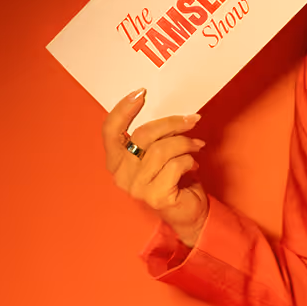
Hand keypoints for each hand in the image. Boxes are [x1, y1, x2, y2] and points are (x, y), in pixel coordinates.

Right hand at [101, 89, 210, 246]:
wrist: (188, 212)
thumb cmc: (173, 179)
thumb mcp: (159, 153)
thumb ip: (156, 137)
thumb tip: (174, 115)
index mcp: (116, 161)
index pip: (110, 130)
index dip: (122, 110)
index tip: (141, 93)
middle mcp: (121, 175)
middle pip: (143, 135)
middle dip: (171, 123)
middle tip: (192, 119)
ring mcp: (136, 188)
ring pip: (162, 150)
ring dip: (185, 143)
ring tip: (196, 145)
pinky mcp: (155, 197)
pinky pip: (175, 166)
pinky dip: (189, 160)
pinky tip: (193, 165)